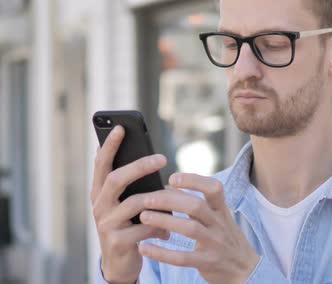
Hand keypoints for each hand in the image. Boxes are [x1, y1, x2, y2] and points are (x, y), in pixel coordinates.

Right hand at [90, 126, 169, 283]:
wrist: (120, 263)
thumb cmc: (128, 225)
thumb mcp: (128, 204)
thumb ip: (134, 185)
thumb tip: (154, 158)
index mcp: (100, 193)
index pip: (102, 164)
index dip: (109, 146)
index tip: (121, 127)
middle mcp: (99, 206)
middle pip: (116, 179)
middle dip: (139, 166)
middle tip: (162, 157)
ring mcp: (106, 224)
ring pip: (134, 204)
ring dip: (157, 199)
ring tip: (174, 196)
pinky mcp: (116, 242)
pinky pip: (142, 229)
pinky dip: (158, 227)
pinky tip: (167, 230)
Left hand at [137, 173, 259, 283]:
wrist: (245, 269)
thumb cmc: (225, 238)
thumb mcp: (218, 218)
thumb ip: (197, 203)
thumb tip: (170, 186)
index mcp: (222, 210)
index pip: (214, 188)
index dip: (194, 180)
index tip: (172, 178)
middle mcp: (220, 224)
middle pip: (196, 206)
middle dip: (170, 200)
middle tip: (148, 199)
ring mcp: (215, 244)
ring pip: (189, 228)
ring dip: (164, 220)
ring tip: (143, 216)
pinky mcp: (207, 262)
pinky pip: (182, 258)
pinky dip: (162, 253)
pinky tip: (145, 248)